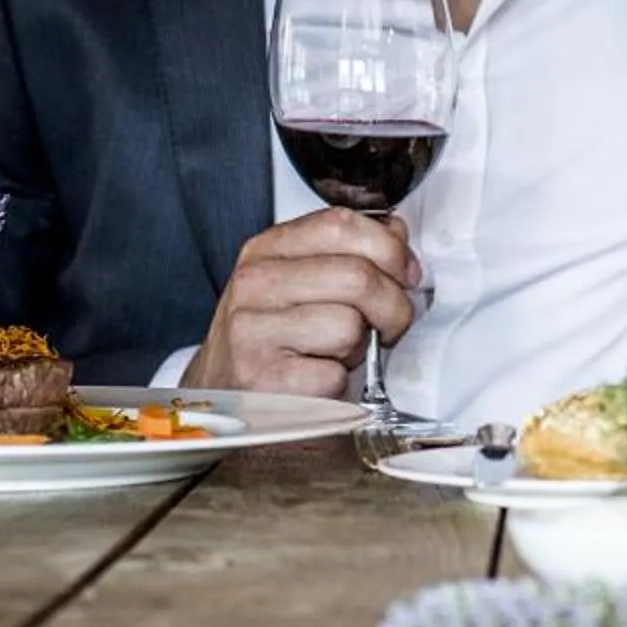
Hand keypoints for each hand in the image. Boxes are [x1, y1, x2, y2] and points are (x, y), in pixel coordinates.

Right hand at [184, 210, 423, 398]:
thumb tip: (395, 234)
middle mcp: (254, 285)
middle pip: (357, 276)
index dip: (390, 249)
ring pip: (350, 326)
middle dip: (392, 305)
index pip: (341, 225)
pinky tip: (317, 382)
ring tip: (336, 354)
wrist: (221, 400)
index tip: (404, 273)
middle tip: (388, 325)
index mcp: (265, 250)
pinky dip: (340, 386)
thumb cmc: (269, 341)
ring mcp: (253, 333)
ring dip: (359, 349)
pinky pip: (335, 375)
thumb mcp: (296, 282)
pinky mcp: (263, 381)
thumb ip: (343, 253)